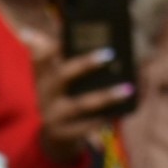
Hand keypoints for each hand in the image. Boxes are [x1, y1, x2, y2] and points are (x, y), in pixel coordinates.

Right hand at [26, 30, 134, 165]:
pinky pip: (89, 126)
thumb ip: (58, 58)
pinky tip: (122, 111)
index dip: (50, 44)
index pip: (41, 57)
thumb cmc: (63, 101)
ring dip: (106, 96)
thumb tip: (39, 32)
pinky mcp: (65, 134)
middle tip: (109, 54)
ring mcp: (53, 116)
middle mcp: (44, 95)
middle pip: (62, 76)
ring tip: (128, 89)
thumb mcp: (55, 81)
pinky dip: (105, 118)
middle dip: (85, 64)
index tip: (66, 28)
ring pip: (81, 104)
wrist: (55, 140)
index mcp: (43, 78)